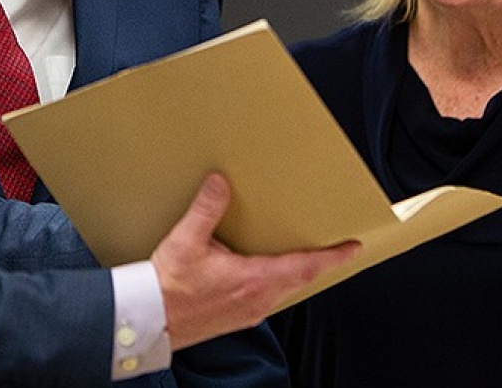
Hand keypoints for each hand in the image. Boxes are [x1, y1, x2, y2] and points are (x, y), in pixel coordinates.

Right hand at [151, 172, 358, 349]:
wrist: (149, 318)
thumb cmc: (167, 288)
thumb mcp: (186, 241)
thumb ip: (207, 209)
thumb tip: (221, 183)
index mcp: (252, 280)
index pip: (304, 267)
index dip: (332, 257)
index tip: (352, 247)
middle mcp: (257, 300)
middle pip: (300, 279)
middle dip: (318, 263)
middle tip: (332, 248)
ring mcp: (248, 312)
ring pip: (284, 290)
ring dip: (296, 273)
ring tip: (300, 255)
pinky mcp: (237, 316)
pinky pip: (268, 298)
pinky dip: (276, 282)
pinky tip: (262, 272)